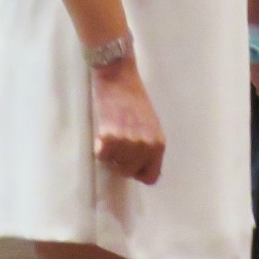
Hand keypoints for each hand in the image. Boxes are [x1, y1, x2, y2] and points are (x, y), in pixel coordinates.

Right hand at [90, 60, 166, 182]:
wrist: (120, 80)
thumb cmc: (135, 101)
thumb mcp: (151, 127)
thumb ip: (149, 148)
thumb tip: (142, 170)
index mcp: (159, 145)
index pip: (151, 177)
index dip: (138, 172)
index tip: (131, 163)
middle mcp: (145, 146)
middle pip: (128, 173)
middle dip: (120, 162)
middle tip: (118, 143)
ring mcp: (128, 143)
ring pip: (113, 165)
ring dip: (110, 153)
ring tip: (113, 133)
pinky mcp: (110, 138)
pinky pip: (101, 155)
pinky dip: (99, 147)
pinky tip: (104, 131)